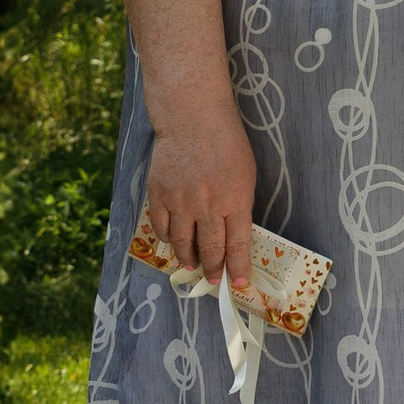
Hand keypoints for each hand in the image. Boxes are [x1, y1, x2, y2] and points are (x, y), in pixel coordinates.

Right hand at [143, 103, 257, 285]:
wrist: (193, 119)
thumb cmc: (226, 145)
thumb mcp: (245, 175)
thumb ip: (239, 205)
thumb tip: (233, 237)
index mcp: (235, 199)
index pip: (237, 244)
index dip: (238, 267)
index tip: (238, 284)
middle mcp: (207, 205)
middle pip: (210, 249)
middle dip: (213, 269)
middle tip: (213, 279)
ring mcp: (180, 201)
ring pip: (182, 243)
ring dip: (188, 258)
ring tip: (192, 264)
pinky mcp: (158, 195)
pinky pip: (161, 228)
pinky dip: (167, 239)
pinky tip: (173, 241)